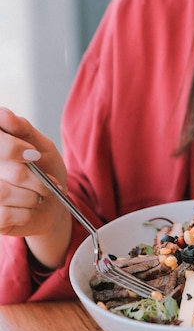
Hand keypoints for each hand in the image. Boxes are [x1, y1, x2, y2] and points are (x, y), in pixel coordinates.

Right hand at [0, 107, 71, 268]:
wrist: (53, 204)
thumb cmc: (45, 170)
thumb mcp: (41, 144)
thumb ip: (22, 129)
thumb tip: (3, 114)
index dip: (12, 149)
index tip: (33, 155)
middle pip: (6, 170)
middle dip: (34, 178)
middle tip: (47, 181)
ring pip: (3, 193)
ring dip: (31, 197)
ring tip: (39, 195)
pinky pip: (4, 216)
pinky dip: (25, 214)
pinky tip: (28, 210)